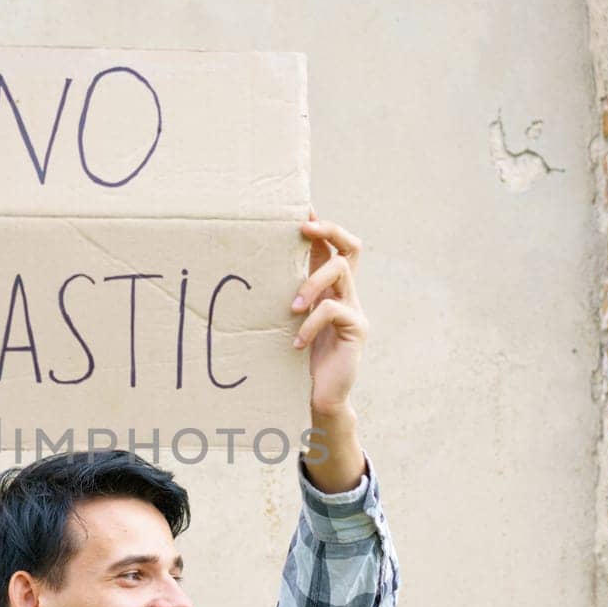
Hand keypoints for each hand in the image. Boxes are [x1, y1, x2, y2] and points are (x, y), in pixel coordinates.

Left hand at [292, 213, 367, 416]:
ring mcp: (354, 310)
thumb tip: (250, 269)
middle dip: (329, 229)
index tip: (301, 208)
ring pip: (340, 271)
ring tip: (291, 307)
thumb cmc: (294, 360)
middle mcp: (346, 293)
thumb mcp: (284, 322)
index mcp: (328, 288)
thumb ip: (281, 296)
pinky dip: (310, 323)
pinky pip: (334, 311)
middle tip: (303, 227)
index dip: (321, 225)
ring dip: (311, 284)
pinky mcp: (357, 330)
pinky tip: (295, 342)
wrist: (317, 398)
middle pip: (350, 246)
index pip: (332, 246)